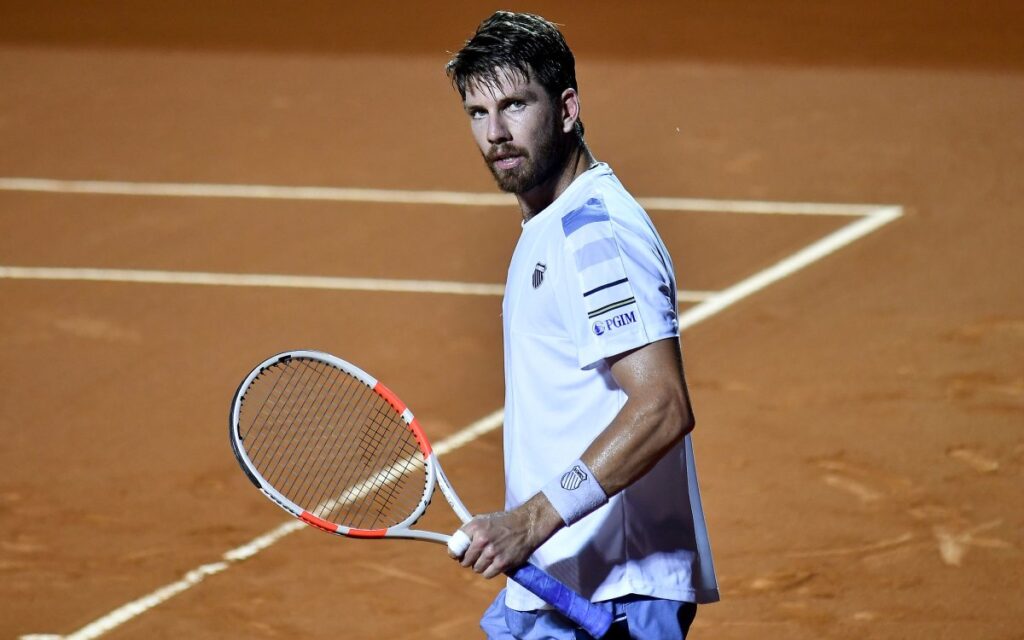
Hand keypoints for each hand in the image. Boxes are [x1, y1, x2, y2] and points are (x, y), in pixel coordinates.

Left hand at [447, 495, 562, 578]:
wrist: (526, 525)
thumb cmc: (504, 523)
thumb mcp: (483, 520)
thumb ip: (469, 532)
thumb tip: (455, 545)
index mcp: (475, 528)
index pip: (455, 547)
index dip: (456, 553)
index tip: (458, 555)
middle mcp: (481, 540)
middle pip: (465, 561)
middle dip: (470, 560)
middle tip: (478, 556)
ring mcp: (492, 553)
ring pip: (476, 569)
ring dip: (481, 566)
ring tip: (490, 557)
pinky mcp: (502, 563)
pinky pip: (487, 574)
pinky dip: (490, 571)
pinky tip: (496, 562)